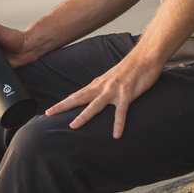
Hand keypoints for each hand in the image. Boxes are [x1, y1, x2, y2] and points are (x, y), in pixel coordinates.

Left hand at [45, 51, 162, 138]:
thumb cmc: (128, 70)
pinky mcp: (127, 94)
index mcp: (97, 84)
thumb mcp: (110, 78)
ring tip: (73, 126)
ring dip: (84, 116)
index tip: (50, 110)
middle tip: (49, 113)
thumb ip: (101, 88)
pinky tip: (116, 135)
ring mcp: (113, 90)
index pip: (76, 95)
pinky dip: (118, 123)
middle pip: (79, 98)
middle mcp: (102, 87)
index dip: (63, 103)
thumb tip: (92, 96)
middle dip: (63, 106)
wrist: (144, 58)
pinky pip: (121, 111)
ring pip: (95, 105)